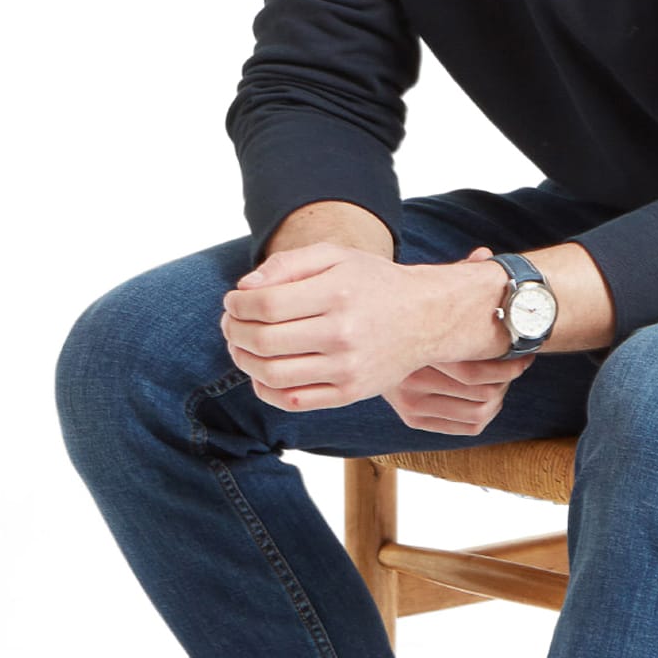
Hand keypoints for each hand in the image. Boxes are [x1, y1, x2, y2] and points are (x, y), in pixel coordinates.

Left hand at [222, 240, 508, 413]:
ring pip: (271, 375)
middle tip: (231, 323)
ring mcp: (346, 368)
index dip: (237, 304)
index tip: (233, 301)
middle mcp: (343, 334)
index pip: (265, 305)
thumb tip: (244, 289)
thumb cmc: (372, 283)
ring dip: (243, 360)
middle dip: (234, 331)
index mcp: (337, 294)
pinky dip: (265, 388)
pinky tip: (262, 371)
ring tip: (241, 346)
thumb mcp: (335, 257)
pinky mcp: (349, 393)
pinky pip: (291, 400)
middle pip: (264, 341)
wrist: (426, 318)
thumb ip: (287, 264)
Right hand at [385, 248, 533, 433]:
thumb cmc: (408, 304)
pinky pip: (466, 426)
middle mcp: (409, 384)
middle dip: (507, 378)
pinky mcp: (412, 418)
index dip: (508, 364)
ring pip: (478, 412)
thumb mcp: (431, 287)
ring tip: (506, 378)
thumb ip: (459, 273)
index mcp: (419, 353)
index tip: (523, 352)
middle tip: (519, 362)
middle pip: (483, 394)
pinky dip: (485, 414)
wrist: (365, 331)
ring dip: (500, 396)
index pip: (476, 373)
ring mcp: (410, 404)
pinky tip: (490, 395)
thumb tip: (484, 254)